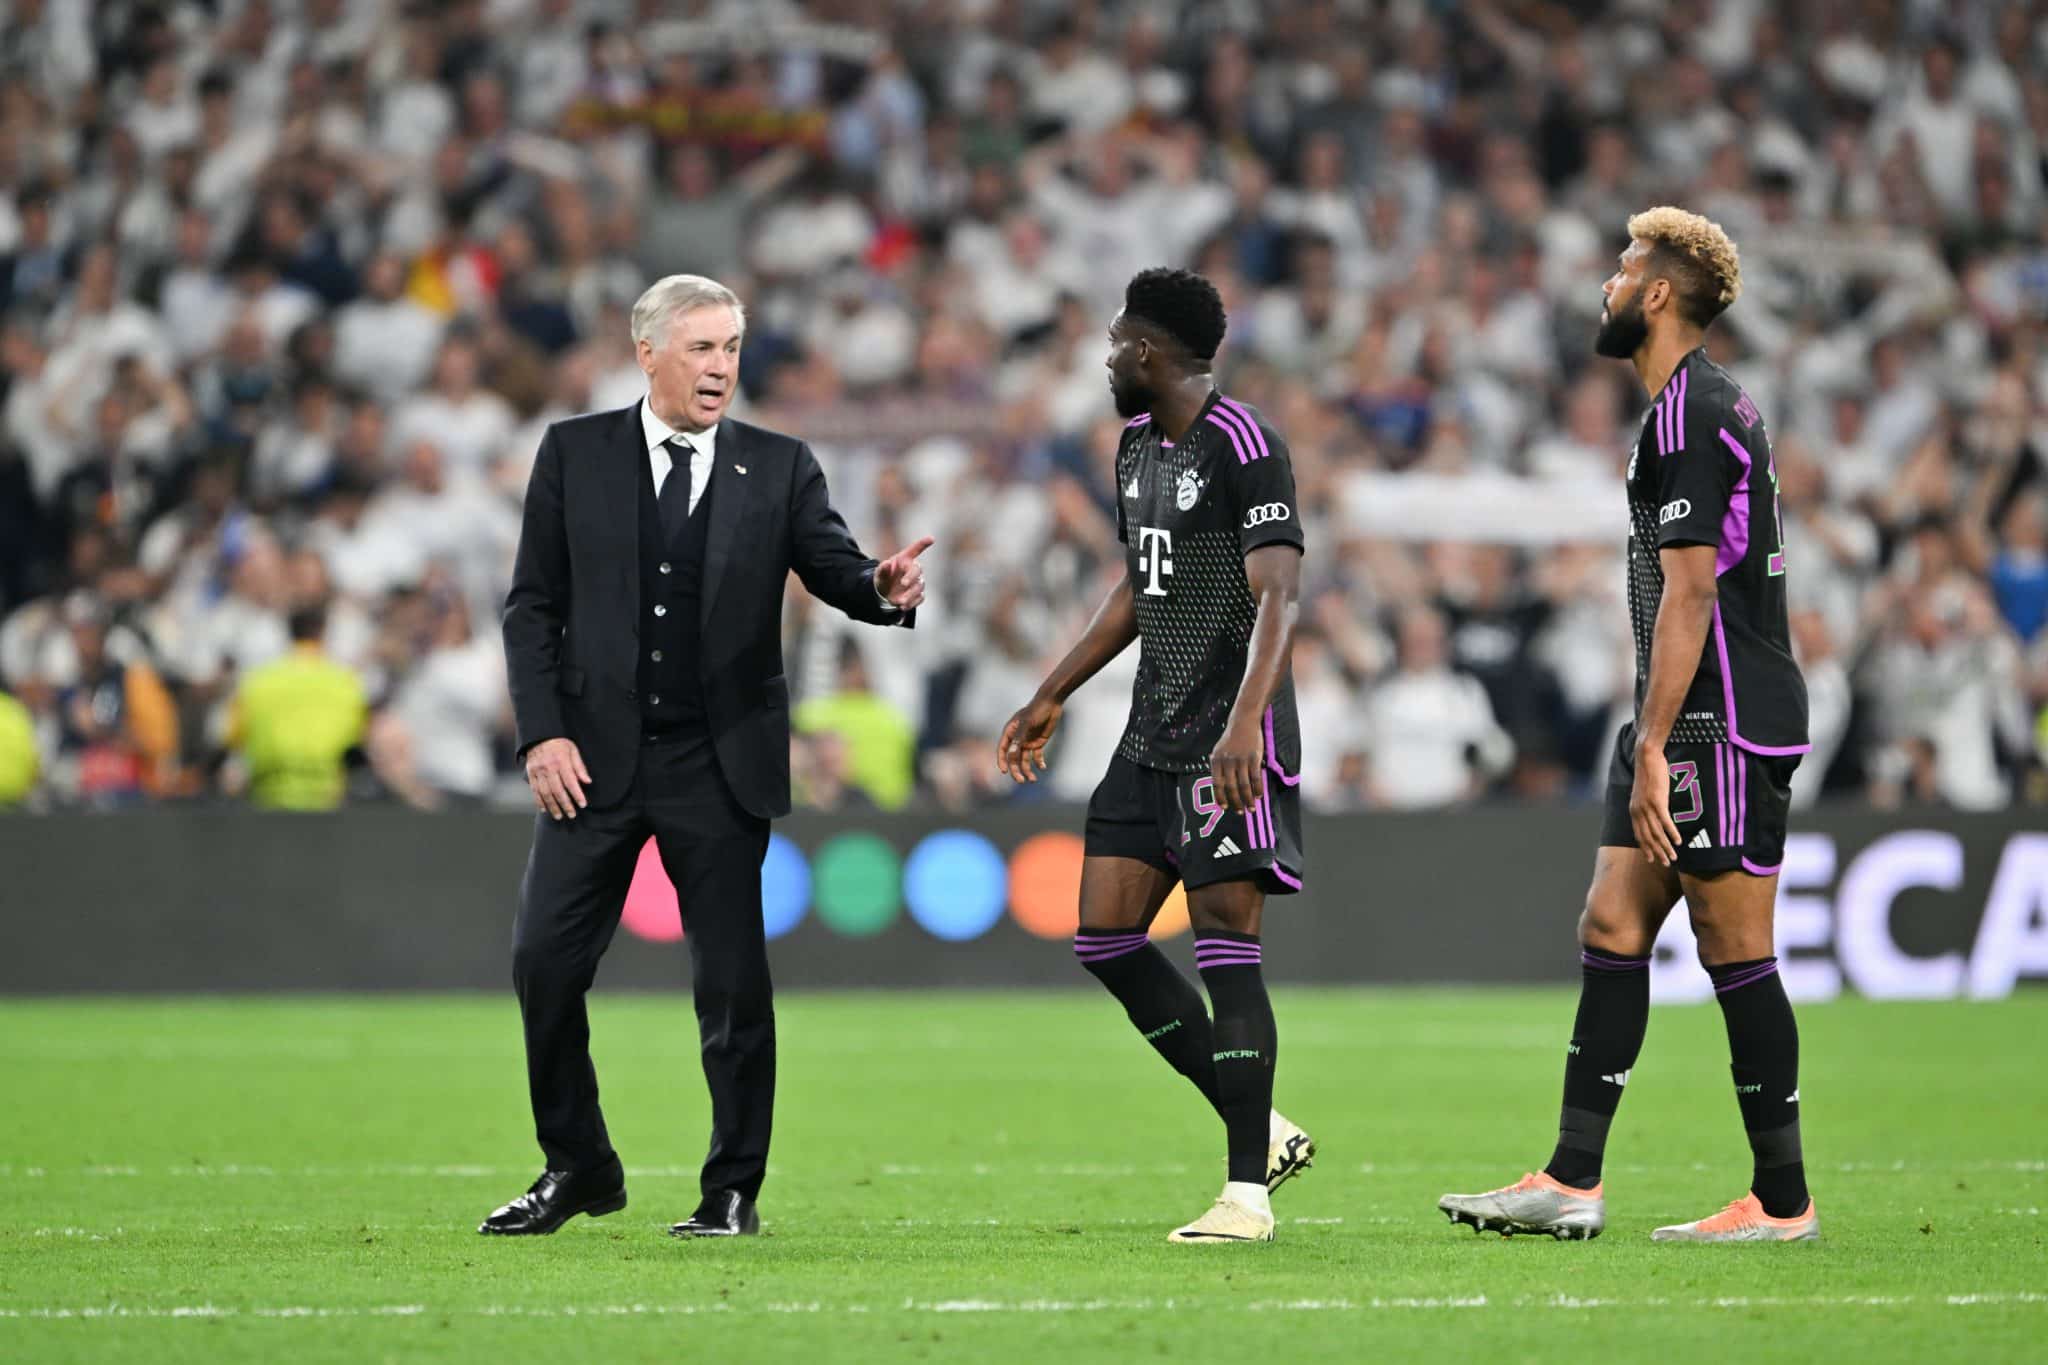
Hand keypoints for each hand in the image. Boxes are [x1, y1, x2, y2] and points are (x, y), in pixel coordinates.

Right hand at [525, 737, 589, 820]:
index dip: (577, 794)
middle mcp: (548, 767)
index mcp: (561, 761)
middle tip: (572, 815)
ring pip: (545, 793)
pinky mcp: (530, 774)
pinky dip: (539, 801)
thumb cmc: (559, 744)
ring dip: (552, 806)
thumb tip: (588, 782)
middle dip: (565, 805)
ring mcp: (538, 771)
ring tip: (559, 816)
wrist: (539, 736)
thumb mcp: (573, 750)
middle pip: (558, 790)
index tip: (583, 804)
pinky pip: (534, 790)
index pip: (570, 782)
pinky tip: (544, 809)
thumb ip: (580, 767)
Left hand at [874, 535, 934, 609]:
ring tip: (900, 602)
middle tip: (903, 584)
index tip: (931, 538)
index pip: (915, 549)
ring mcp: (917, 581)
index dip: (923, 544)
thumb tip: (886, 563)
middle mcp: (913, 569)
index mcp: (905, 559)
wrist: (886, 594)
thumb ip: (882, 569)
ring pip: (919, 586)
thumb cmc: (884, 578)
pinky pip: (919, 598)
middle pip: (917, 570)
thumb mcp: (879, 574)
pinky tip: (903, 607)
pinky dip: (912, 603)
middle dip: (911, 577)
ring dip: (910, 594)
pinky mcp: (919, 594)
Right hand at [997, 695, 1061, 782]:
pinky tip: (1043, 767)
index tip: (1005, 771)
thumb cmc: (1036, 710)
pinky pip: (1037, 756)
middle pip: (1013, 758)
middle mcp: (1017, 738)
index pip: (1002, 750)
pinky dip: (1039, 763)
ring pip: (1025, 760)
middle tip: (1021, 781)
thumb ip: (1019, 739)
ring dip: (1028, 770)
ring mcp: (1027, 741)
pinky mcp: (1038, 742)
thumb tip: (1011, 755)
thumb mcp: (1027, 724)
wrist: (1052, 703)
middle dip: (1016, 770)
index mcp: (1010, 732)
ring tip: (1033, 780)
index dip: (1002, 761)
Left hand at [1209, 716, 1264, 813]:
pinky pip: (1256, 778)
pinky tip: (1259, 796)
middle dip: (1236, 802)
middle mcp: (1227, 761)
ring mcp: (1241, 760)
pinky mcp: (1254, 758)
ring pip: (1244, 785)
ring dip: (1248, 799)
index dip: (1220, 797)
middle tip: (1240, 811)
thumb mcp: (1219, 752)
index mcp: (1216, 761)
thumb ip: (1219, 768)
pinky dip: (1258, 789)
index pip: (1217, 784)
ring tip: (1251, 808)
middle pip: (1231, 788)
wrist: (1243, 722)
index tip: (1225, 807)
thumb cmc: (1231, 740)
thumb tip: (1221, 789)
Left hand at [1629, 743, 1679, 866]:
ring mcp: (1647, 807)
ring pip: (1656, 832)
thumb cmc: (1648, 773)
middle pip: (1648, 838)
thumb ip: (1647, 805)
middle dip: (1657, 852)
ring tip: (1673, 857)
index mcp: (1634, 811)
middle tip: (1666, 863)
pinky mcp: (1657, 801)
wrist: (1646, 757)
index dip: (1646, 848)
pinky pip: (1665, 821)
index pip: (1639, 835)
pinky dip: (1671, 832)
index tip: (1652, 859)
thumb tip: (1654, 813)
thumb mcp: (1645, 793)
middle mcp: (1638, 811)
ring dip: (1665, 847)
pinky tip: (1678, 841)